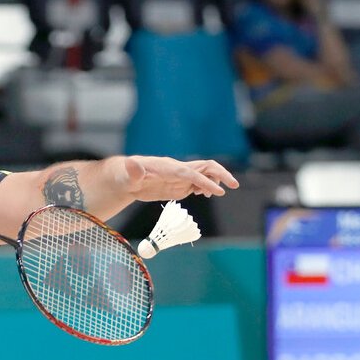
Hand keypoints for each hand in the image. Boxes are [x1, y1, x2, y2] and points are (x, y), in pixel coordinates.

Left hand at [119, 156, 238, 201]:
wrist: (126, 178)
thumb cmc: (125, 175)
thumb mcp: (127, 175)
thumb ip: (133, 172)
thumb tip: (132, 164)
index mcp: (168, 167)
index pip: (190, 172)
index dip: (205, 181)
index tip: (218, 191)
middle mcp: (177, 170)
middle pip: (205, 167)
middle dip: (221, 174)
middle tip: (234, 185)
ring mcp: (179, 177)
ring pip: (204, 174)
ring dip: (214, 181)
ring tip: (215, 193)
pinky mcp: (178, 184)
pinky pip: (197, 183)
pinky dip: (206, 187)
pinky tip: (205, 195)